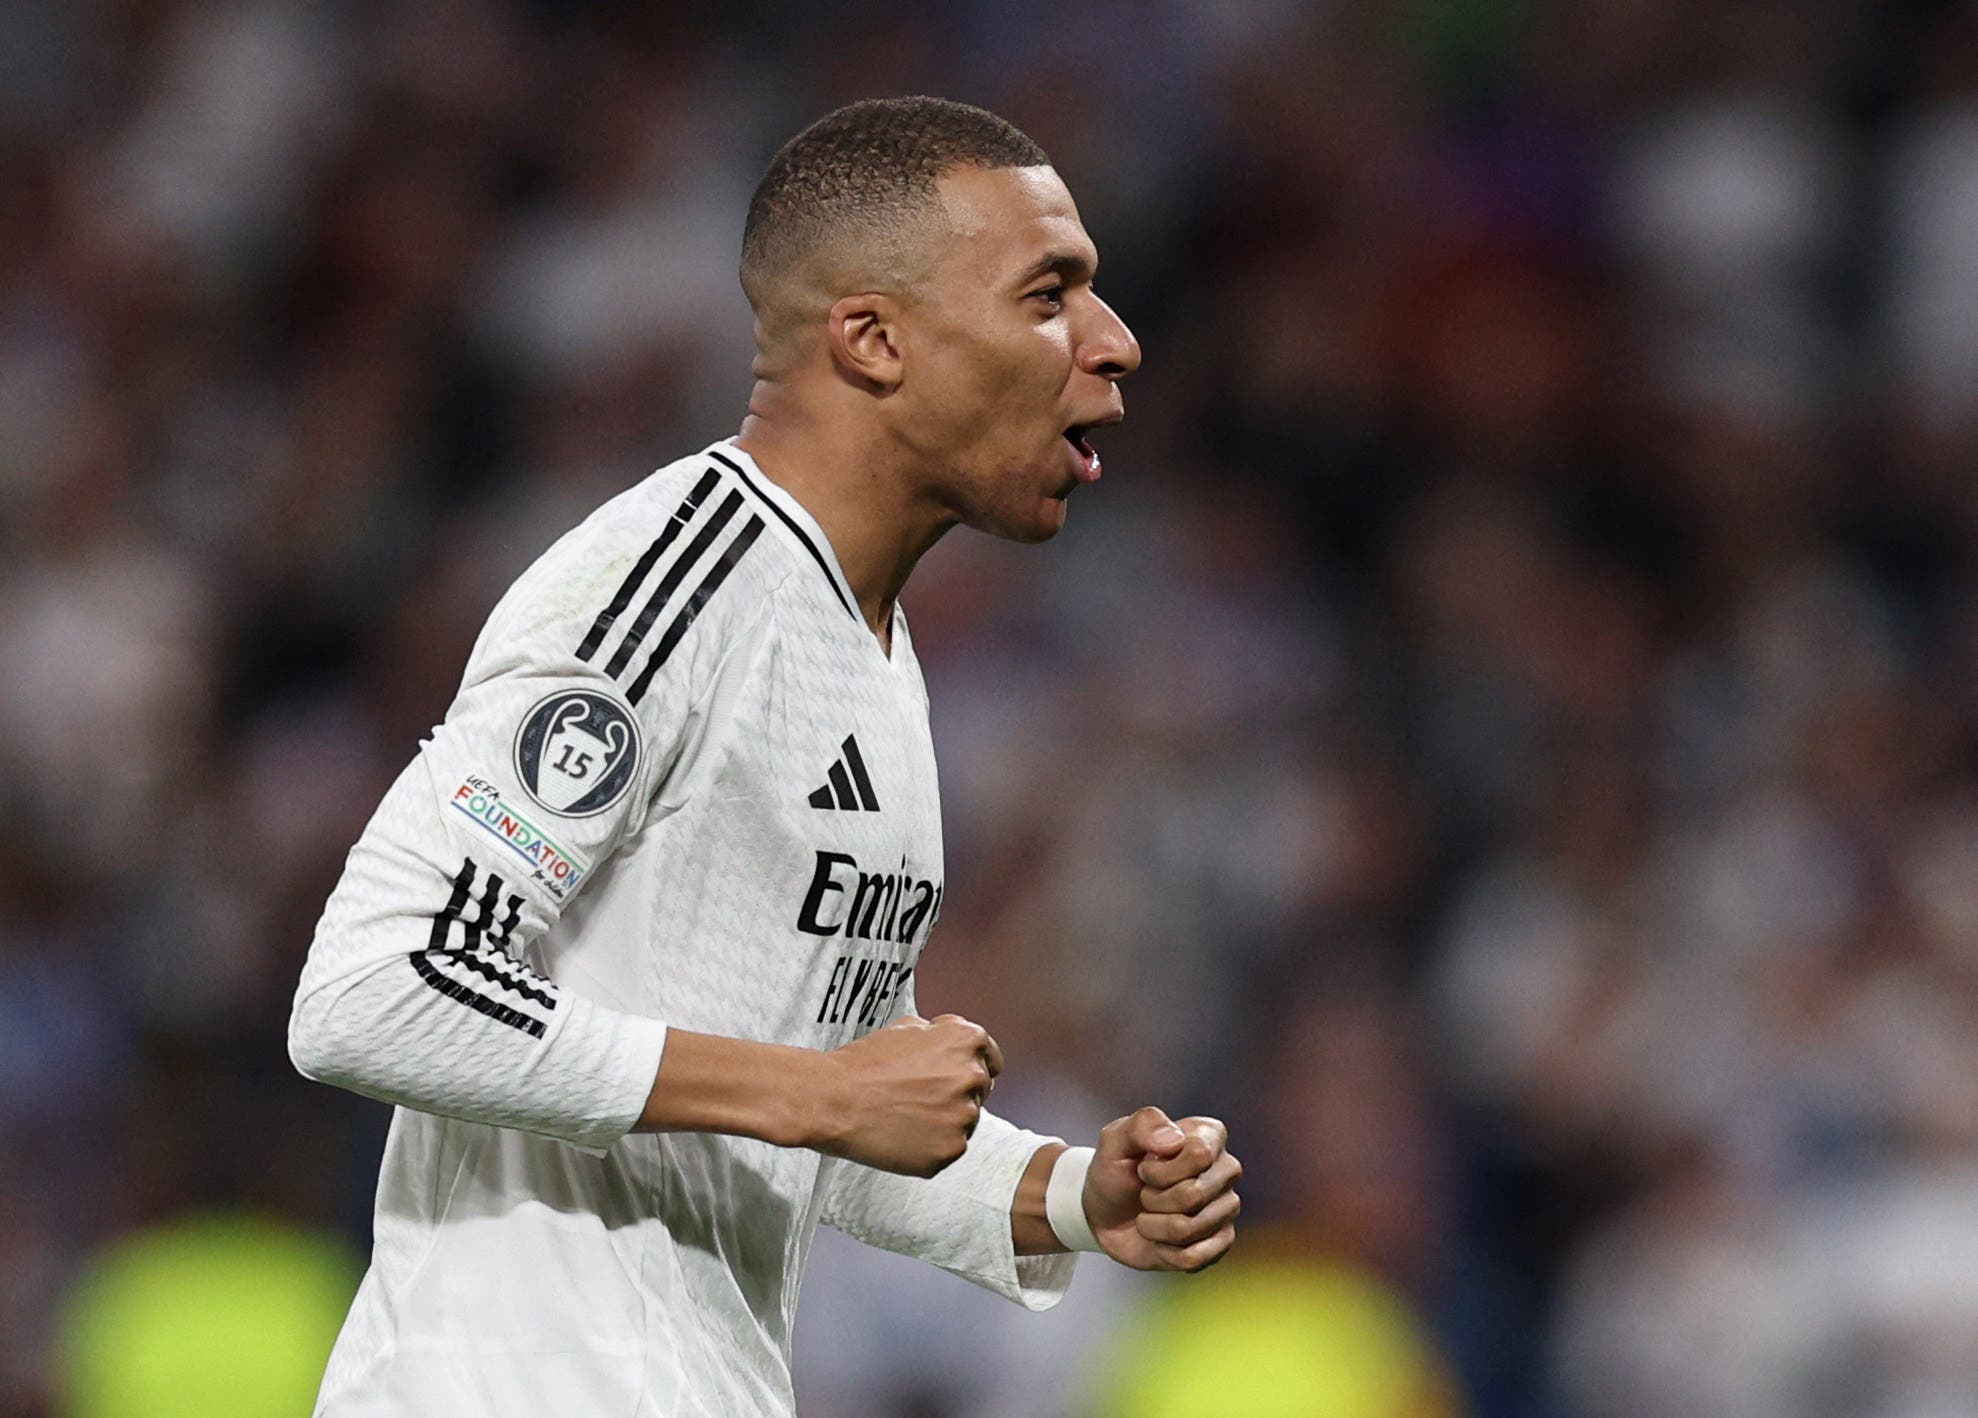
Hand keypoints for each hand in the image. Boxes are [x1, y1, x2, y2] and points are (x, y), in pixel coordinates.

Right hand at [809, 1014, 1002, 1177]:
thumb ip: (943, 1034)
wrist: (834, 1098)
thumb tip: (959, 1045)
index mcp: (968, 1041)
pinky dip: (930, 1147)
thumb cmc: (866, 1062)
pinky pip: (949, 1150)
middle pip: (979, 1093)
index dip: (970, 1069)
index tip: (953, 1079)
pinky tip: (903, 1135)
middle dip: (956, 1095)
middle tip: (919, 1099)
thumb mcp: (909, 1027)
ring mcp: (964, 1117)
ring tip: (906, 1117)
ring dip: (944, 1122)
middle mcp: (973, 1077)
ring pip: (965, 1123)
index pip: (992, 1061)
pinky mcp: (950, 1150)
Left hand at [1084, 1108, 1239, 1270]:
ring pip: (1189, 1228)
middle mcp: (1226, 1169)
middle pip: (1194, 1194)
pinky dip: (1163, 1250)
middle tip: (1145, 1192)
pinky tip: (1160, 1237)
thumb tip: (1174, 1141)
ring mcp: (1227, 1207)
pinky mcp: (1220, 1243)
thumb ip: (1142, 1125)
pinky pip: (1192, 1257)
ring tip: (1150, 1213)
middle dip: (1153, 1199)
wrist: (1104, 1213)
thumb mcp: (1115, 1140)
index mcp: (1208, 1135)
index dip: (1160, 1169)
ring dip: (1153, 1225)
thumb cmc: (1115, 1170)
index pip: (1199, 1154)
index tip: (1143, 1166)